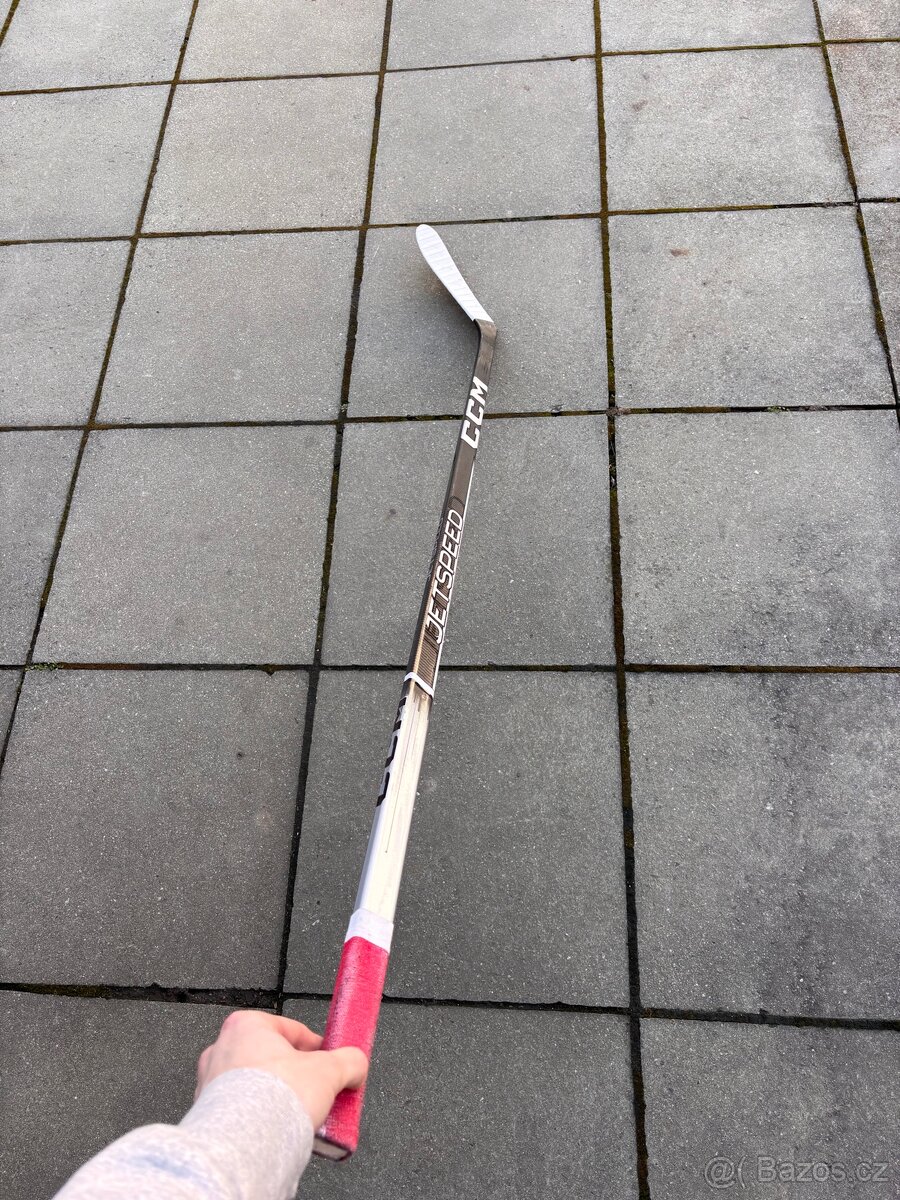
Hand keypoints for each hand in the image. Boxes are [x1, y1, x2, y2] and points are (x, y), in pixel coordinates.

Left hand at [195, 1010, 367, 1127]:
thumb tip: (357, 1064)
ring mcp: (210, 1083)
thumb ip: (348, 1061)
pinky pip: (243, 1111)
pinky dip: (261, 1118)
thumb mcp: (328, 1071)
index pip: (292, 1030)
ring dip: (278, 1098)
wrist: (244, 1144)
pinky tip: (280, 1131)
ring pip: (256, 1085)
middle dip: (296, 1075)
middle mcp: (221, 1049)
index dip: (317, 1048)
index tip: (329, 1062)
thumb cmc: (272, 1098)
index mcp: (246, 1026)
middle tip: (316, 1090)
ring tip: (301, 1115)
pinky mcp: (208, 1115)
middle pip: (272, 1058)